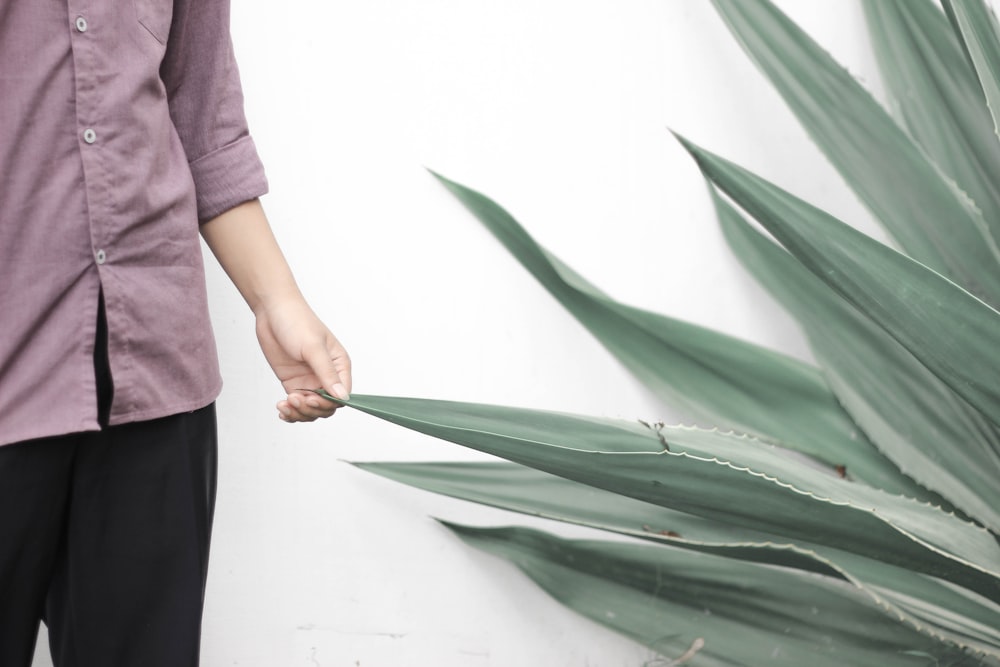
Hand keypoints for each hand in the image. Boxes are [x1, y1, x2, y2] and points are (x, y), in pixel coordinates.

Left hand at [254, 295, 351, 422]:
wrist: (273, 312)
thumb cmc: (297, 321)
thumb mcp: (313, 347)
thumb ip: (327, 373)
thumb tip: (342, 396)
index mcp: (339, 365)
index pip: (342, 394)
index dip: (329, 402)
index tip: (313, 399)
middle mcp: (326, 375)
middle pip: (327, 406)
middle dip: (311, 409)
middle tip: (295, 398)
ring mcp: (309, 380)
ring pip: (311, 409)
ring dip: (299, 412)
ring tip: (285, 403)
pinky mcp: (294, 382)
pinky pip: (297, 405)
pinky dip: (290, 412)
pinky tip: (283, 411)